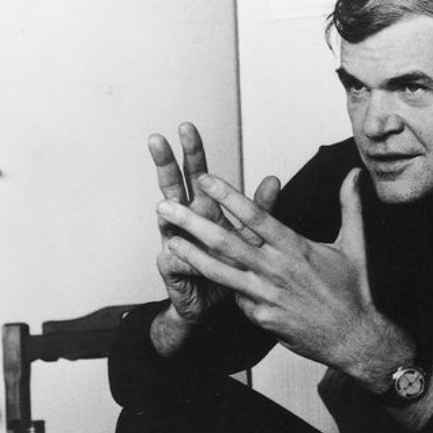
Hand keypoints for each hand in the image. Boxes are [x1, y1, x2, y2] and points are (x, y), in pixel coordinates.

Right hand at [149, 122, 279, 324]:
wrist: (215, 305)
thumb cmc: (231, 264)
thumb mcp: (249, 234)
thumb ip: (259, 209)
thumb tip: (274, 178)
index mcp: (203, 207)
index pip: (196, 173)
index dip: (192, 151)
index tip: (186, 127)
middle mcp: (185, 220)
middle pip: (172, 186)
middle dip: (164, 163)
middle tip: (158, 139)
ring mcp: (173, 241)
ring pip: (166, 221)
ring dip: (165, 211)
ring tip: (162, 204)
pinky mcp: (171, 267)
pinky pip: (176, 259)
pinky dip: (181, 256)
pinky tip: (181, 252)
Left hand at [156, 168, 395, 372]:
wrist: (354, 338)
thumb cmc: (353, 289)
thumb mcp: (354, 244)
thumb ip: (349, 205)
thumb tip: (354, 173)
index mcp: (296, 248)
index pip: (256, 216)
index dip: (228, 196)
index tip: (205, 179)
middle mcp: (277, 270)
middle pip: (227, 242)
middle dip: (193, 223)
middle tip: (165, 207)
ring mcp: (267, 296)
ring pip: (222, 272)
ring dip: (192, 255)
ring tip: (169, 240)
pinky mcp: (262, 318)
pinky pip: (237, 297)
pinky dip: (222, 286)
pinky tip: (205, 276)